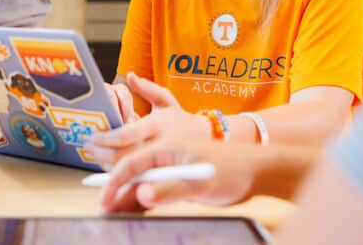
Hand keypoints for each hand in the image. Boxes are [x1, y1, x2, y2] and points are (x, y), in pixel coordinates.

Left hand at [87, 72, 208, 167]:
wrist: (206, 142)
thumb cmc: (181, 120)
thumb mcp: (167, 100)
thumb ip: (147, 88)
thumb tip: (130, 75)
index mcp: (157, 125)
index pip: (127, 134)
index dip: (106, 138)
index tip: (94, 136)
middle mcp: (157, 145)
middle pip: (123, 155)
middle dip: (101, 153)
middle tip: (88, 146)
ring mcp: (158, 163)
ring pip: (126, 169)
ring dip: (105, 163)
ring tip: (94, 154)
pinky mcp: (158, 174)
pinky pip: (133, 177)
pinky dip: (117, 172)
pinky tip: (107, 164)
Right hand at [98, 138, 263, 212]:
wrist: (258, 172)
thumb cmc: (233, 171)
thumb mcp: (201, 183)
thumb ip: (171, 189)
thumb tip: (141, 194)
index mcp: (167, 147)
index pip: (133, 162)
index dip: (116, 181)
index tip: (105, 199)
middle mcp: (166, 156)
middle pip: (133, 173)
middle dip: (116, 190)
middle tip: (104, 210)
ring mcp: (172, 169)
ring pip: (142, 184)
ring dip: (128, 199)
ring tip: (114, 216)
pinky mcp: (178, 182)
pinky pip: (155, 192)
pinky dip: (143, 203)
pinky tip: (133, 213)